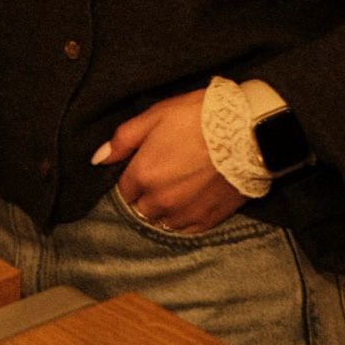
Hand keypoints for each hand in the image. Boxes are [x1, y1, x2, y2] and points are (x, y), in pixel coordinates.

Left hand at [93, 88, 244, 234]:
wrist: (246, 131)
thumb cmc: (198, 117)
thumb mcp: (156, 116)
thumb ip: (123, 139)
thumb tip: (98, 159)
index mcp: (143, 175)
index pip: (124, 190)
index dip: (134, 176)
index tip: (147, 163)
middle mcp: (159, 201)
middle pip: (142, 208)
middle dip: (147, 194)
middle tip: (166, 172)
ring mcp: (184, 214)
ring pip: (163, 221)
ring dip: (165, 208)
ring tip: (181, 185)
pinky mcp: (207, 220)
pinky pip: (186, 229)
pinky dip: (185, 217)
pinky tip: (195, 197)